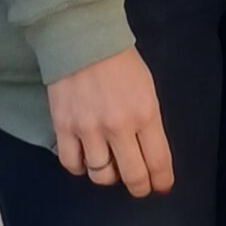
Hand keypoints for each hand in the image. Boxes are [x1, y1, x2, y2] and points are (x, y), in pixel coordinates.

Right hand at [47, 48, 174, 196]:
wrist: (81, 38)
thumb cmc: (120, 62)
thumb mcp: (147, 90)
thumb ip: (149, 123)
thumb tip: (152, 155)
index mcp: (145, 114)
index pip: (158, 161)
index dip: (161, 181)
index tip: (161, 186)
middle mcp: (118, 127)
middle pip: (132, 176)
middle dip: (140, 187)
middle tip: (139, 186)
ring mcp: (88, 129)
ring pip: (100, 175)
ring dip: (109, 176)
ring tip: (110, 166)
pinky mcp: (63, 127)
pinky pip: (72, 164)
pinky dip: (80, 168)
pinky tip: (85, 159)